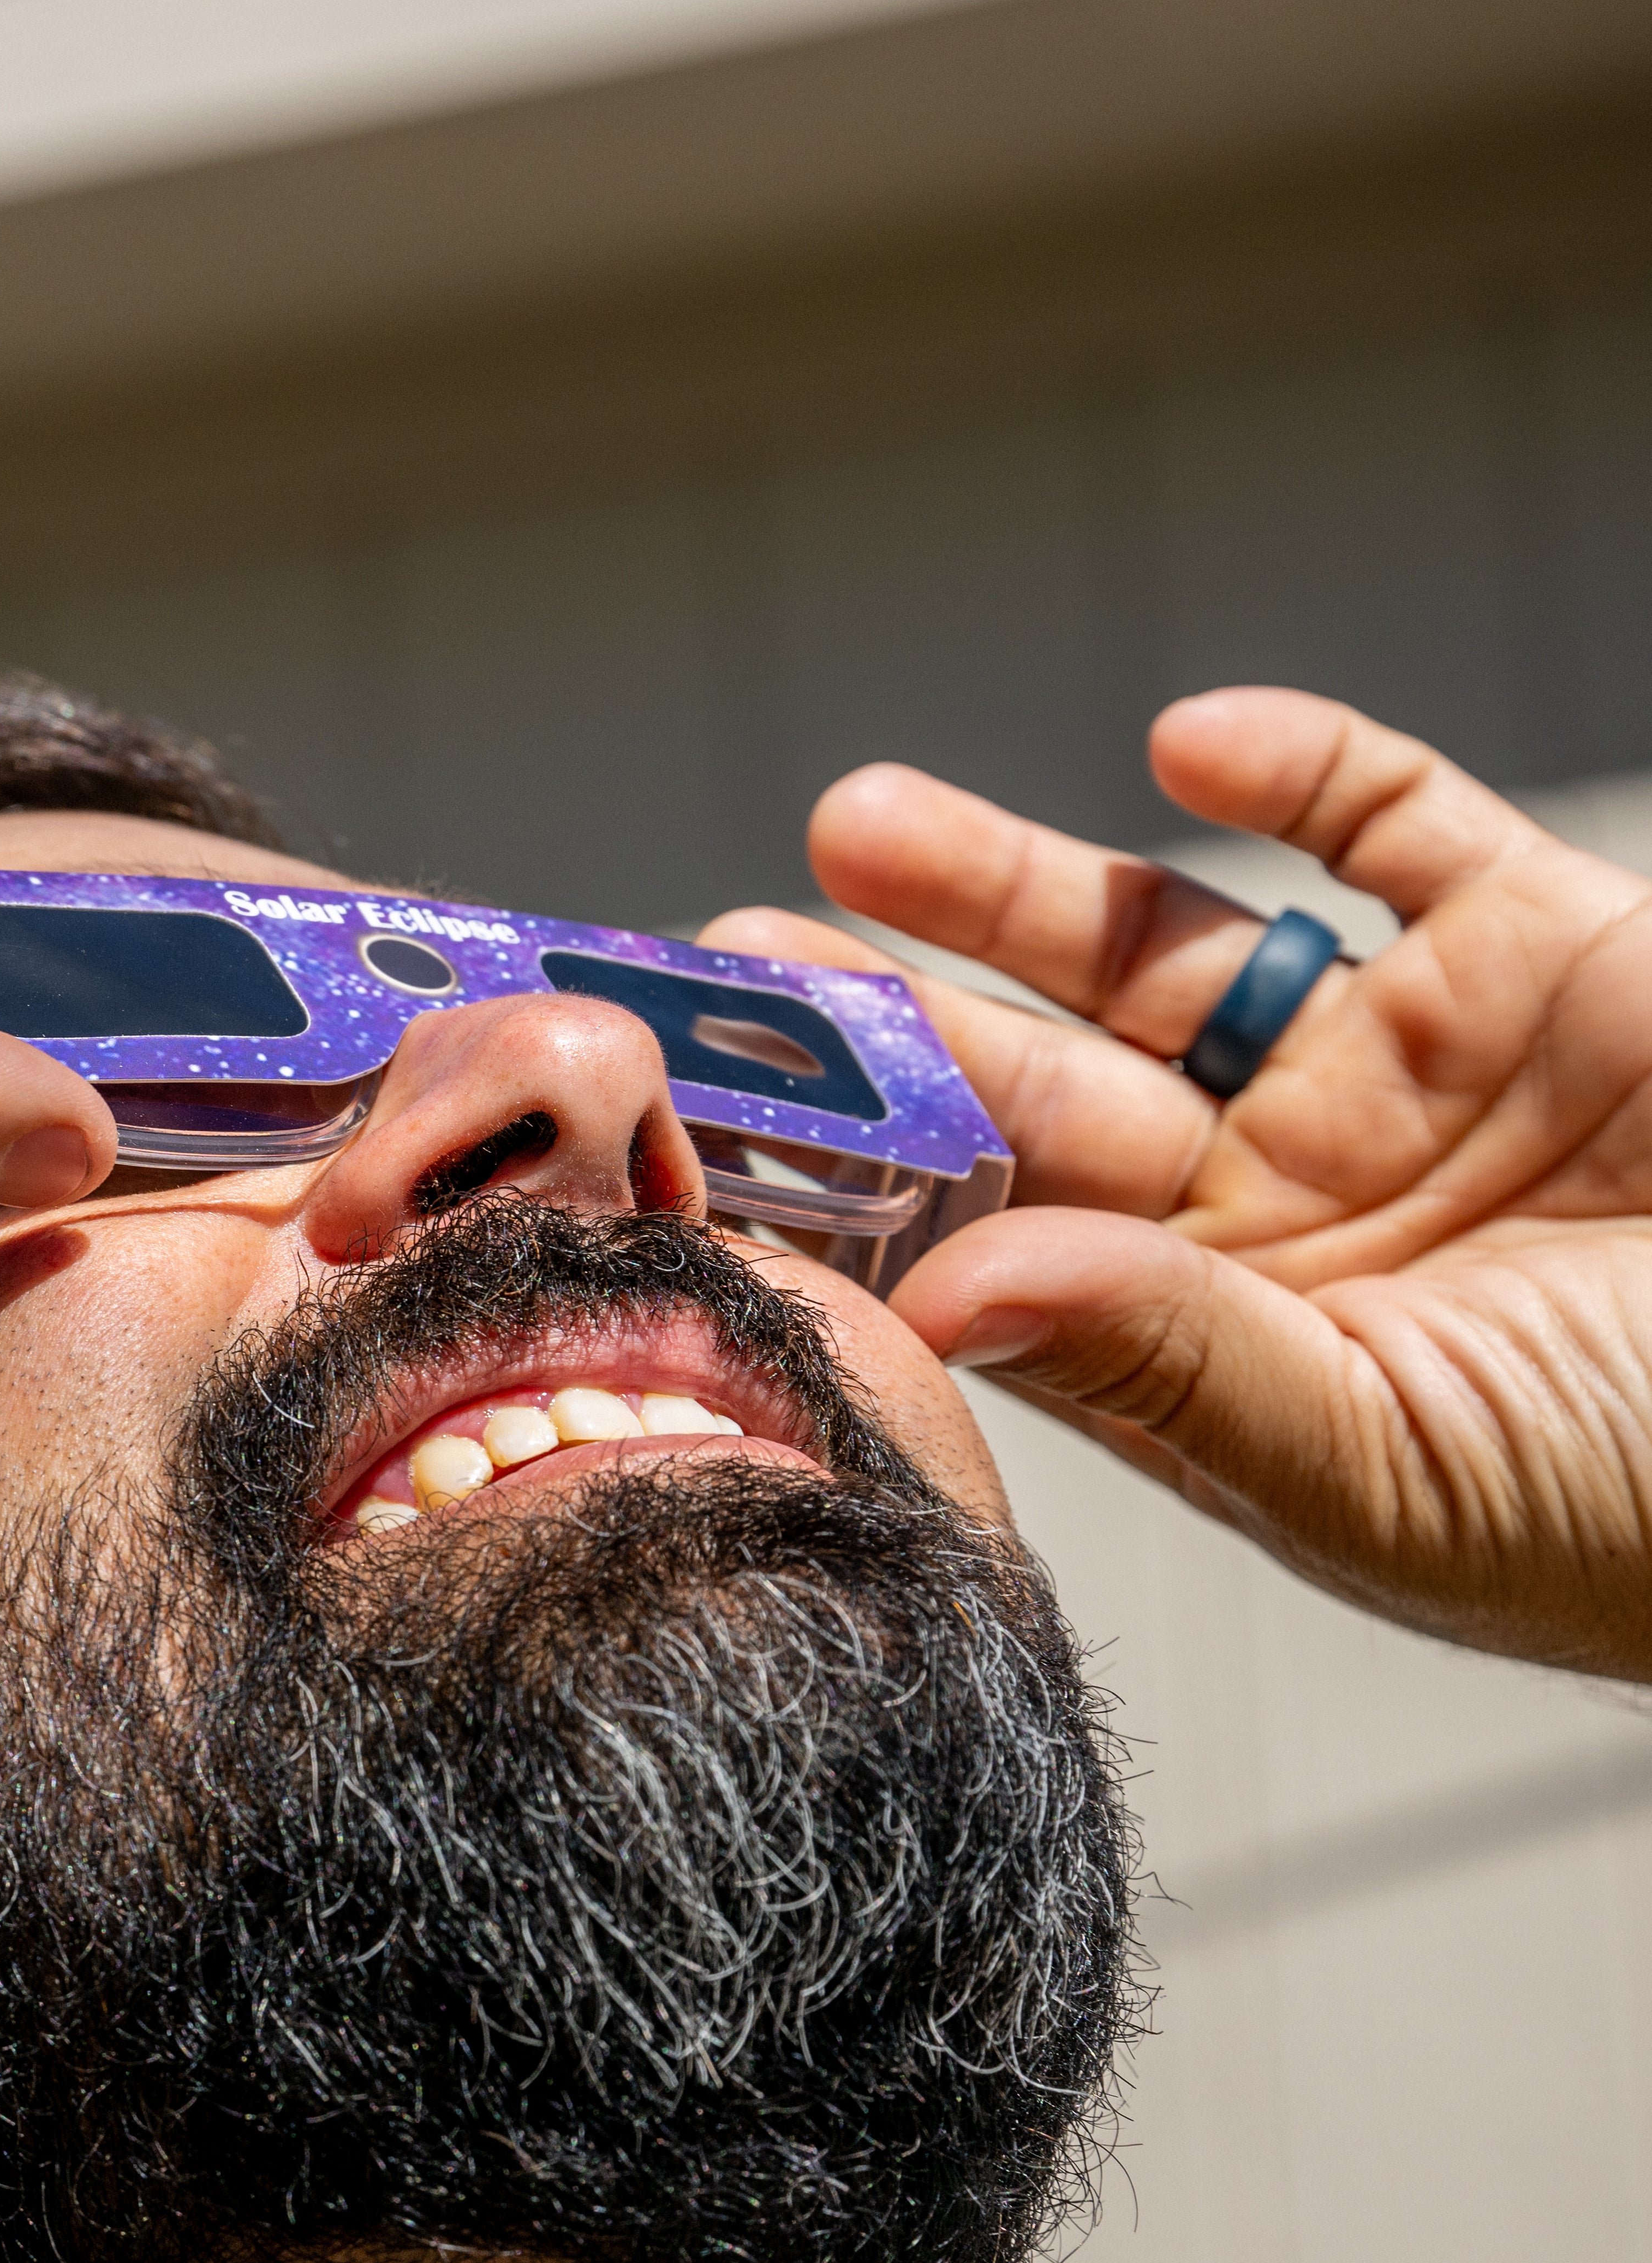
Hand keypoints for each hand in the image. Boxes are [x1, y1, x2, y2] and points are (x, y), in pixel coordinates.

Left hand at [710, 690, 1651, 1678]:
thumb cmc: (1646, 1514)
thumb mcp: (1395, 1462)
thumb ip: (1174, 1370)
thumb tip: (941, 1303)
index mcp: (1217, 1334)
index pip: (992, 1239)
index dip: (856, 1181)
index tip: (704, 1127)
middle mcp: (1280, 1194)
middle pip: (1038, 1083)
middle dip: (887, 1019)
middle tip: (720, 957)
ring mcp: (1406, 1063)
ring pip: (1166, 948)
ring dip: (1012, 884)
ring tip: (854, 826)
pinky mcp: (1546, 948)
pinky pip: (1396, 826)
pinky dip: (1302, 772)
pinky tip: (1190, 748)